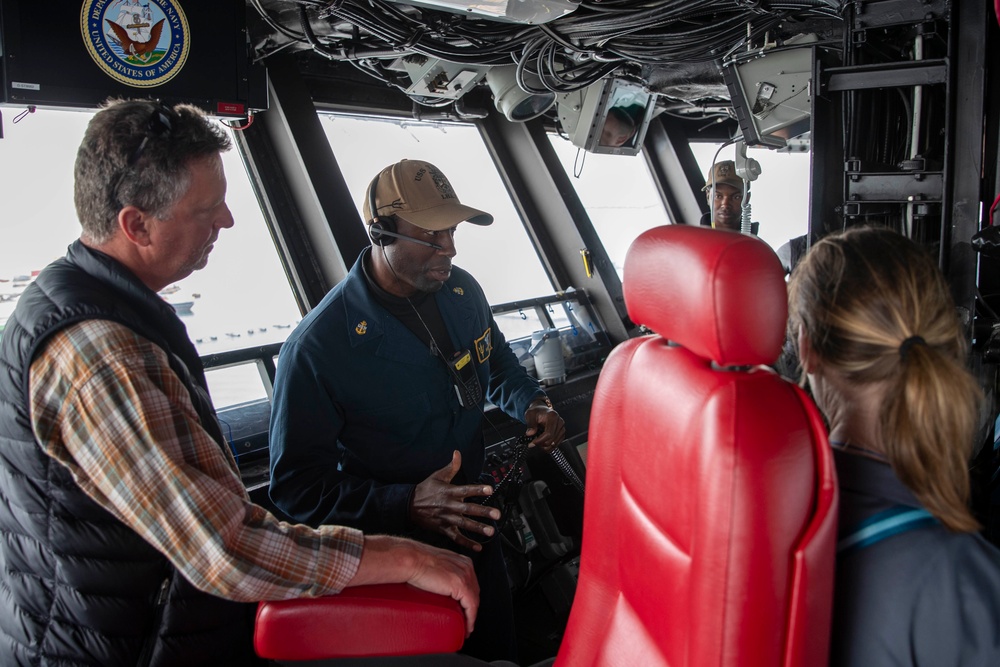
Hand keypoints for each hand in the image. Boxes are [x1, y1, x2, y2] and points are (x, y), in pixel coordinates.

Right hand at [350, 535, 479, 636]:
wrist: (411, 560)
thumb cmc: (416, 562)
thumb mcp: (435, 564)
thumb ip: (442, 570)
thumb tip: (436, 580)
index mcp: (461, 561)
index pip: (471, 583)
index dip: (470, 597)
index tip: (466, 608)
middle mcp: (467, 567)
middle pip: (475, 592)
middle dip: (472, 607)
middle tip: (466, 620)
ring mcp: (465, 576)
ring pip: (474, 600)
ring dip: (472, 615)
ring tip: (466, 626)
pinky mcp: (462, 586)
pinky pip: (471, 607)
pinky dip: (470, 619)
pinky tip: (467, 627)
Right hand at [409, 451, 501, 551]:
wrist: (408, 505)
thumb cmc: (425, 490)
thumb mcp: (438, 476)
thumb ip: (451, 466)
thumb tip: (457, 453)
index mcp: (449, 492)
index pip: (466, 490)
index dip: (478, 489)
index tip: (490, 489)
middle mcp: (449, 506)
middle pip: (468, 509)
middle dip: (483, 512)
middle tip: (496, 514)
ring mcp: (446, 518)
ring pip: (464, 524)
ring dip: (477, 528)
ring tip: (491, 531)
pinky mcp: (443, 528)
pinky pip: (456, 537)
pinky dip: (466, 542)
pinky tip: (478, 546)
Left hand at [524, 398, 565, 452]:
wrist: (541, 410)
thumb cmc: (536, 412)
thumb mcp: (530, 415)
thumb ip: (530, 424)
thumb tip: (530, 433)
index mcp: (552, 416)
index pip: (548, 433)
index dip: (540, 440)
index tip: (532, 443)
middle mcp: (559, 422)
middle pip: (552, 439)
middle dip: (541, 444)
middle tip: (533, 443)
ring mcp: (561, 427)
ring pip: (555, 443)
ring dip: (545, 446)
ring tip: (538, 443)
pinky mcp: (561, 432)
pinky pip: (557, 443)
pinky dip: (549, 446)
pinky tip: (543, 444)